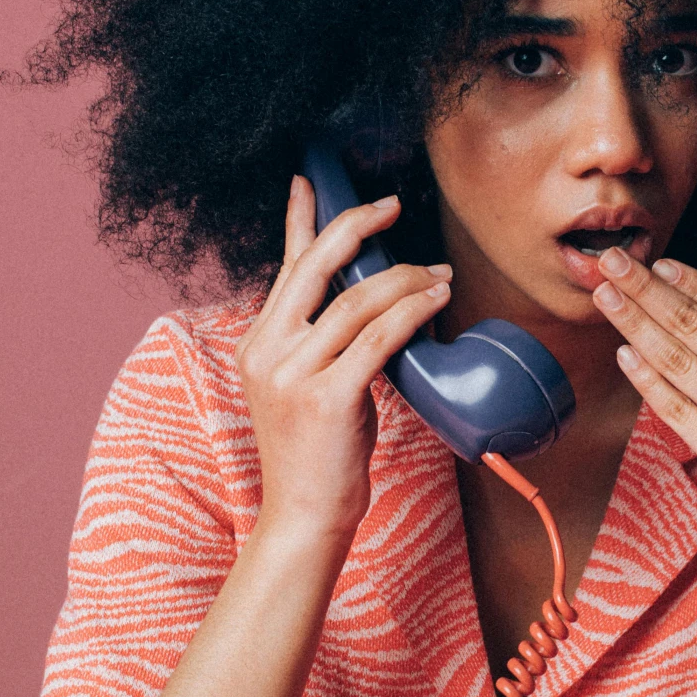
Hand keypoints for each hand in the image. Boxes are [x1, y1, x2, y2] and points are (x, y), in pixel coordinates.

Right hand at [236, 176, 451, 541]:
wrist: (304, 516)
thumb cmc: (318, 454)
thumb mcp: (310, 387)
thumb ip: (327, 344)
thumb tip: (375, 303)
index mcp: (257, 343)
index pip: (283, 267)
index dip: (301, 220)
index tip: (312, 180)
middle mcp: (267, 350)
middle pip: (314, 266)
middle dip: (357, 226)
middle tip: (393, 204)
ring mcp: (292, 374)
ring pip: (357, 300)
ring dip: (406, 278)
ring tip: (439, 274)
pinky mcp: (326, 398)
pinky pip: (377, 338)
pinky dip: (412, 312)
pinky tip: (435, 300)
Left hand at [592, 248, 696, 570]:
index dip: (692, 283)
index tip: (661, 263)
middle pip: (691, 323)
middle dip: (645, 289)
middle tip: (610, 259)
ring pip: (674, 358)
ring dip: (634, 323)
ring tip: (603, 294)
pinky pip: (675, 408)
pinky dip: (647, 380)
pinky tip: (623, 355)